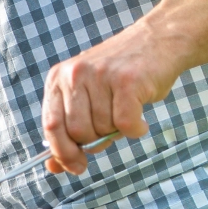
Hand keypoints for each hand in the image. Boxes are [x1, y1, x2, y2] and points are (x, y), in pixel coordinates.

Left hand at [41, 22, 183, 174]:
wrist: (156, 41)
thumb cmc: (120, 76)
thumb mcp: (87, 96)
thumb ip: (69, 130)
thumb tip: (54, 168)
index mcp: (58, 79)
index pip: (51, 125)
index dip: (62, 152)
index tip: (75, 167)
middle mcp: (74, 74)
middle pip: (78, 132)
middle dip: (96, 140)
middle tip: (111, 126)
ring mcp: (99, 76)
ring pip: (103, 129)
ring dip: (118, 131)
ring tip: (126, 110)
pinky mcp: (126, 81)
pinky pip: (126, 125)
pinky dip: (136, 129)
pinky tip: (140, 117)